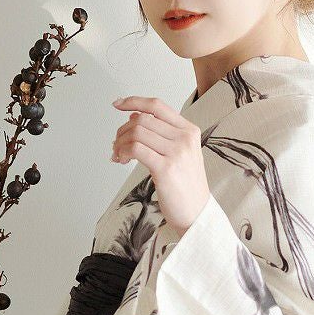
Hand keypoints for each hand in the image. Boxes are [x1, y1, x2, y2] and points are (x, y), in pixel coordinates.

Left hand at [111, 95, 210, 236]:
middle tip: (116, 144)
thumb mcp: (180, 154)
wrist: (197, 213)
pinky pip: (135, 149)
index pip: (157, 106)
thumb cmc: (186, 187)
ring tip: (118, 155)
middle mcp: (184, 138)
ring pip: (137, 133)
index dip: (134, 101)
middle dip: (122, 129)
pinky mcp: (165, 168)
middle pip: (143, 119)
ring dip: (120, 142)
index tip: (118, 104)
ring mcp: (176, 153)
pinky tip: (121, 160)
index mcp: (189, 131)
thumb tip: (134, 117)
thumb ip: (161, 135)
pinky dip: (122, 152)